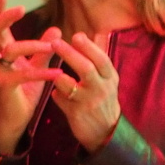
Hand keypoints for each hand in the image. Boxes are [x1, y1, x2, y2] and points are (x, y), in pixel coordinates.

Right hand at [0, 0, 66, 152]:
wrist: (13, 121)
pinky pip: (24, 75)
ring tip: (53, 47)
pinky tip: (59, 74)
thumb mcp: (34, 67)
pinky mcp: (6, 87)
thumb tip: (56, 29)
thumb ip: (43, 50)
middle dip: (5, 17)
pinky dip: (43, 73)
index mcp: (3, 52)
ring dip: (32, 45)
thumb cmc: (22, 93)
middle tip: (20, 7)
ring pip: (10, 50)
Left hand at [50, 31, 121, 151]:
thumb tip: (101, 32)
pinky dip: (57, 95)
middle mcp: (102, 89)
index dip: (89, 47)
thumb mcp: (107, 79)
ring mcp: (89, 102)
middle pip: (86, 69)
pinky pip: (61, 100)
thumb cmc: (102, 99)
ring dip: (60, 78)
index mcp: (109, 77)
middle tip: (55, 42)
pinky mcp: (77, 114)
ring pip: (71, 86)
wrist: (105, 132)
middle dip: (70, 54)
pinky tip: (56, 93)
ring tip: (54, 73)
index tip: (76, 35)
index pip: (102, 59)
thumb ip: (100, 57)